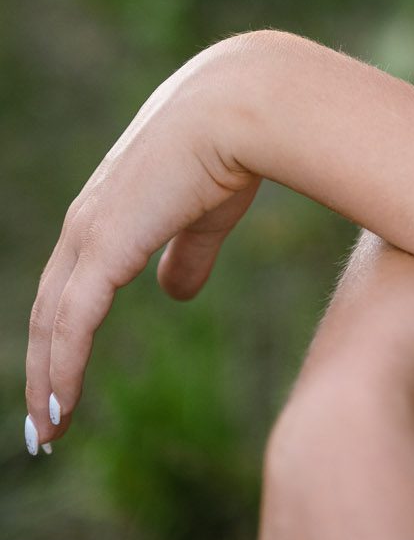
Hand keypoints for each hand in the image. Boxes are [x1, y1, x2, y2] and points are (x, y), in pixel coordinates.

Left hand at [25, 36, 265, 449]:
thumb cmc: (236, 146)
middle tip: (44, 423)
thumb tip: (175, 294)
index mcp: (108, 210)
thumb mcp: (208, 213)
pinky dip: (63, 368)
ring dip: (46, 381)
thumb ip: (189, 252)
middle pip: (47, 310)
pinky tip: (62, 406)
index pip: (68, 285)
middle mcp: (86, 221)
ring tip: (49, 432)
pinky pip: (72, 323)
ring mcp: (90, 232)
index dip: (62, 335)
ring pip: (51, 324)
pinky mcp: (105, 246)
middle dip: (42, 368)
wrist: (245, 108)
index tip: (65, 381)